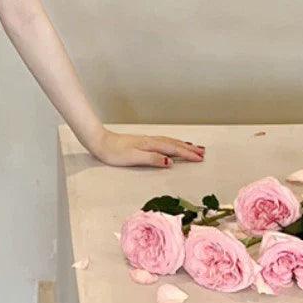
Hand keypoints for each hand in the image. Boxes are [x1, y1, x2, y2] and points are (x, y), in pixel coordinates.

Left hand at [90, 128, 204, 167]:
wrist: (99, 142)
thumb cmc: (114, 152)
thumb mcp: (133, 158)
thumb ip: (152, 159)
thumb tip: (170, 161)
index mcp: (150, 145)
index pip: (173, 149)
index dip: (187, 154)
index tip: (200, 158)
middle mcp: (150, 141)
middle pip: (173, 144)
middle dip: (189, 148)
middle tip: (203, 153)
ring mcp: (146, 140)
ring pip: (168, 142)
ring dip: (182, 144)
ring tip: (193, 147)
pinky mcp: (141, 142)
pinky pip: (162, 142)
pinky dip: (171, 143)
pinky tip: (171, 145)